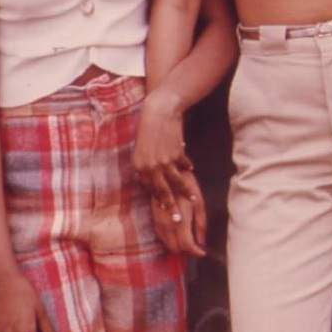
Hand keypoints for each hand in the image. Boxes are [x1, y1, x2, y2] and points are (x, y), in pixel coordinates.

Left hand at [133, 91, 196, 213]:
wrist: (159, 111)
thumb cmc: (148, 128)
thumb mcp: (142, 148)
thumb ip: (146, 164)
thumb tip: (152, 178)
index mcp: (139, 166)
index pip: (149, 187)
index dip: (158, 198)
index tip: (165, 209)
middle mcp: (150, 166)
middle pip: (162, 191)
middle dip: (171, 206)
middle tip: (178, 220)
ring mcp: (164, 161)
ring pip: (176, 183)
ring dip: (185, 192)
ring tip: (192, 200)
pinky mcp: (176, 154)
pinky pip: (184, 165)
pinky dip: (188, 167)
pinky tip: (191, 169)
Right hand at [148, 169, 207, 257]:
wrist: (167, 172)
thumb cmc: (187, 186)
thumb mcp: (199, 202)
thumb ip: (201, 224)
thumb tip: (202, 242)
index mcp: (181, 218)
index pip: (187, 245)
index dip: (195, 252)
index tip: (202, 252)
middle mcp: (168, 223)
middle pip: (175, 248)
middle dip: (187, 251)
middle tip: (196, 247)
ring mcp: (159, 221)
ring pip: (167, 244)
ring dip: (178, 247)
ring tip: (188, 241)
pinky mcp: (154, 219)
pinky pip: (161, 237)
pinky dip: (170, 241)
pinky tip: (178, 235)